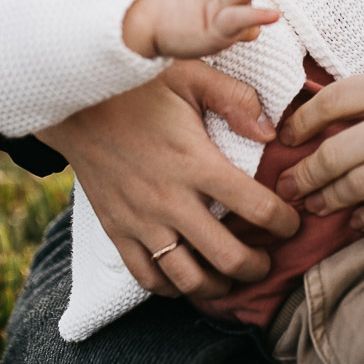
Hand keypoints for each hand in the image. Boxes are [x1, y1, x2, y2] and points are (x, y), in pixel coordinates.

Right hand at [34, 59, 299, 297]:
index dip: (285, 222)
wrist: (70, 101)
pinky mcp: (116, 230)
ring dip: (218, 287)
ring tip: (231, 278)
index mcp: (195, 162)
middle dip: (258, 267)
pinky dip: (172, 288)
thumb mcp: (190, 75)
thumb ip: (236, 98)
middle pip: (227, 257)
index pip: (256, 207)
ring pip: (187, 279)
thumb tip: (273, 132)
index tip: (292, 223)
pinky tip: (187, 277)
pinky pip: (146, 277)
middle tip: (268, 262)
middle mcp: (169, 199)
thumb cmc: (136, 86)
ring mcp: (140, 221)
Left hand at [278, 38, 363, 230]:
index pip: (327, 104)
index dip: (299, 126)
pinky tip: (358, 222)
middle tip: (287, 188)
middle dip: (303, 175)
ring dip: (330, 201)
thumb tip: (352, 110)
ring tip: (315, 207)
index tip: (286, 139)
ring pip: (356, 189)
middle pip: (331, 155)